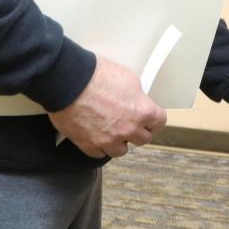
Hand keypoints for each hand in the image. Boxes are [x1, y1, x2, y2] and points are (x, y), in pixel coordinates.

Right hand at [49, 55, 166, 158]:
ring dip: (119, 141)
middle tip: (130, 122)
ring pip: (121, 150)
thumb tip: (137, 101)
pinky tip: (96, 135)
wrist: (69, 82)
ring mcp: (109, 140)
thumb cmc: (96, 75)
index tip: (150, 118)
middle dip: (138, 130)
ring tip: (111, 130)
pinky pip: (100, 153)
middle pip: (143, 139)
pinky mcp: (89, 146)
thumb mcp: (128, 77)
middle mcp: (128, 129)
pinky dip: (99, 145)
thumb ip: (137, 96)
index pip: (159, 122)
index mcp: (142, 111)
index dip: (154, 118)